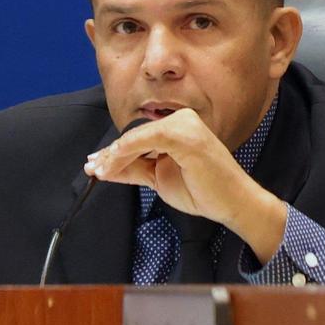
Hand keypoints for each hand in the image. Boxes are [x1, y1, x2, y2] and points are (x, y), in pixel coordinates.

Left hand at [84, 109, 287, 261]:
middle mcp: (182, 120)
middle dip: (110, 154)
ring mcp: (185, 125)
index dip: (115, 152)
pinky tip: (111, 165)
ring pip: (137, 137)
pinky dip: (126, 151)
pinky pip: (147, 138)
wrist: (233, 204)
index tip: (96, 164)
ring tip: (99, 171)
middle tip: (92, 168)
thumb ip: (135, 169)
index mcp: (178, 126)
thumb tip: (107, 168)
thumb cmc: (203, 191)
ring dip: (114, 156)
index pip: (139, 137)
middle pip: (135, 136)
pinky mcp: (185, 135)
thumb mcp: (160, 178)